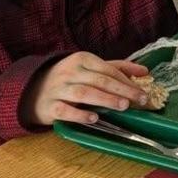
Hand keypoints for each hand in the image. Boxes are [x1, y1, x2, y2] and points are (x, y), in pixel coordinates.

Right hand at [21, 52, 150, 127]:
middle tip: (140, 100)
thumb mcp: (91, 67)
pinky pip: (65, 110)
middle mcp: (70, 72)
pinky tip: (94, 118)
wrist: (32, 89)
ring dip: (105, 99)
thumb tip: (145, 71)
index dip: (128, 82)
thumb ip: (117, 68)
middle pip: (100, 80)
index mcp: (82, 59)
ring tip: (123, 106)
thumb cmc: (69, 78)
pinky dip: (80, 114)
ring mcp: (58, 89)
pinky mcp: (49, 106)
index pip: (109, 70)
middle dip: (122, 90)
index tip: (144, 93)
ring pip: (84, 93)